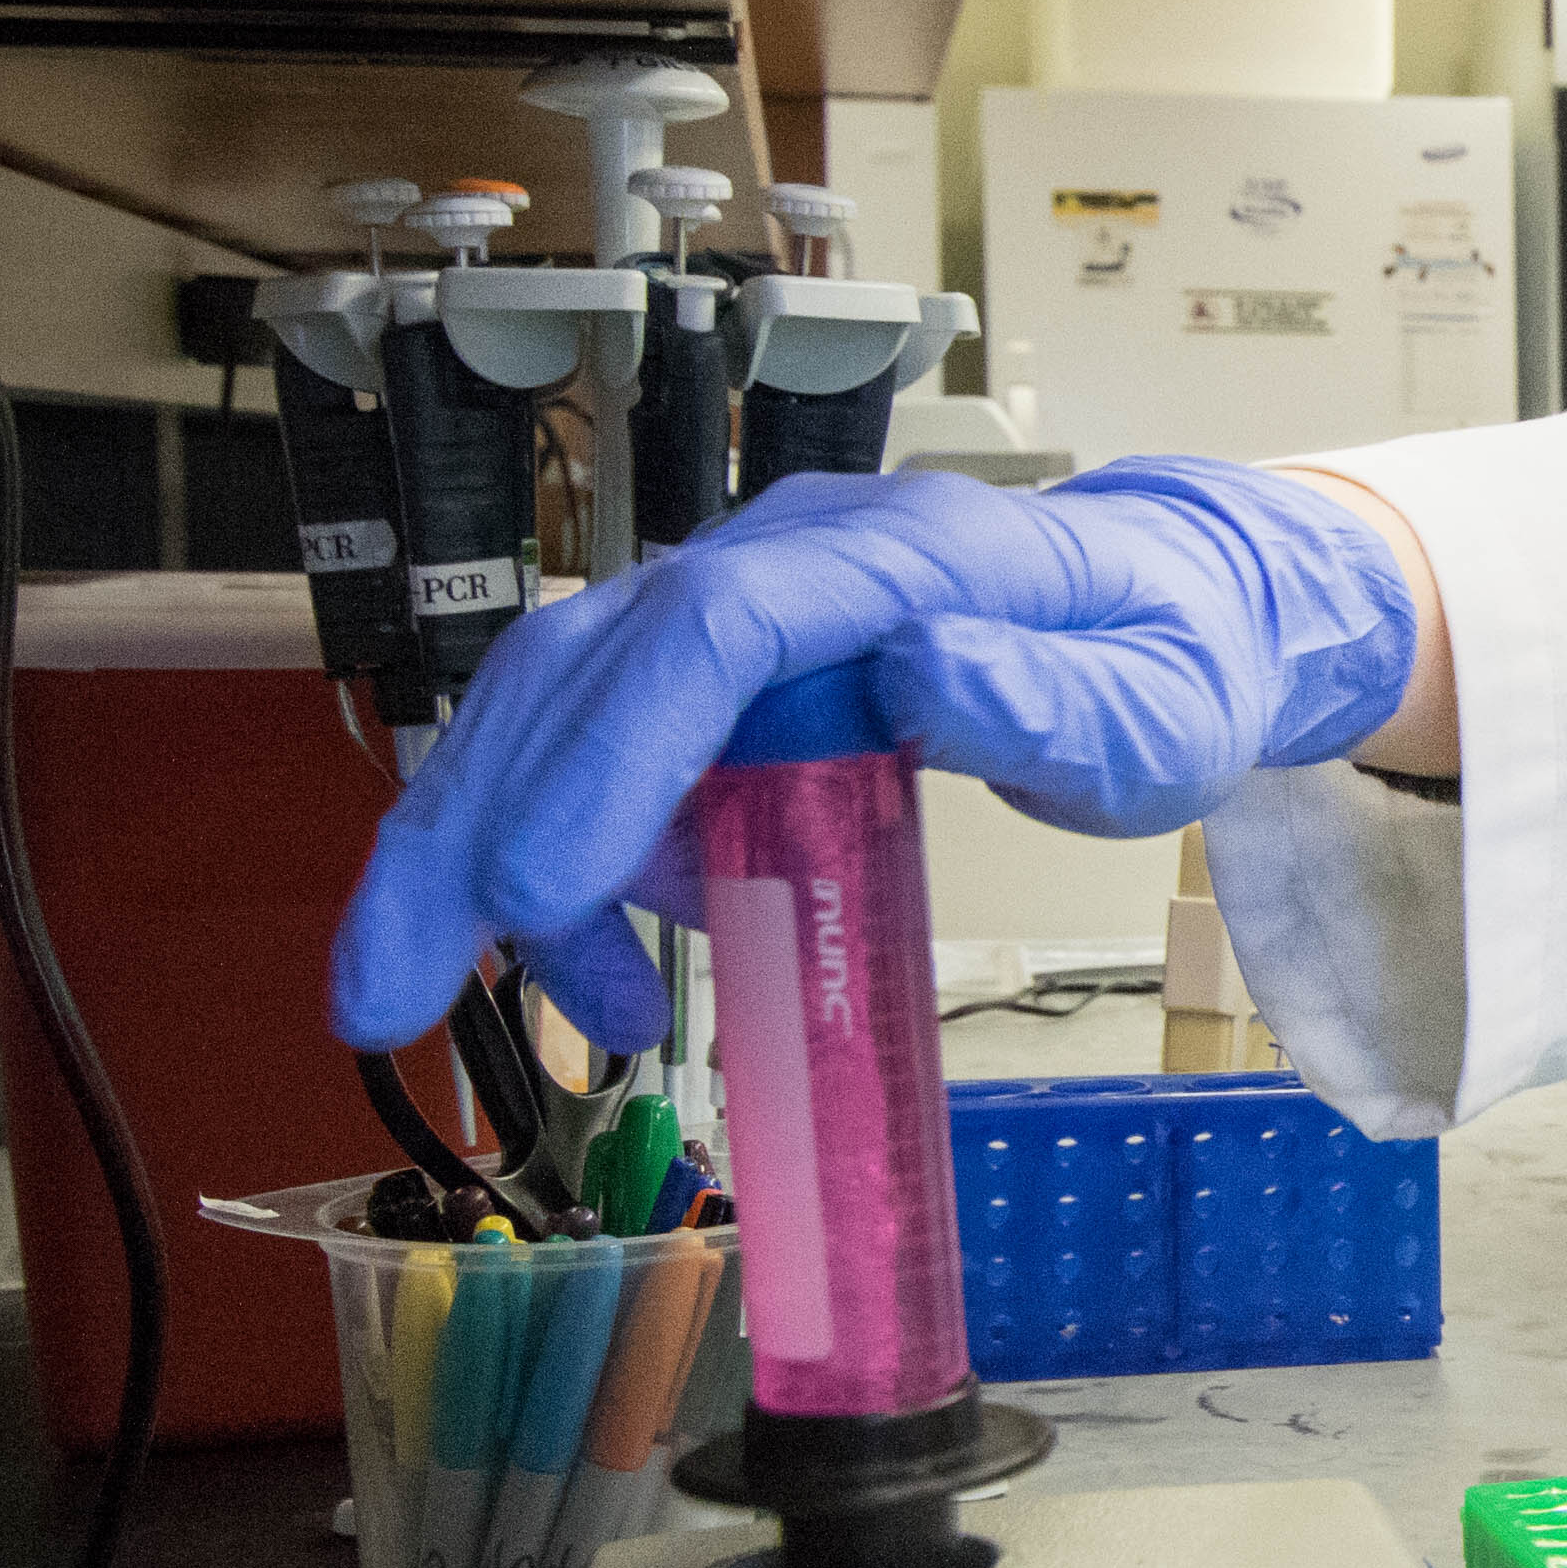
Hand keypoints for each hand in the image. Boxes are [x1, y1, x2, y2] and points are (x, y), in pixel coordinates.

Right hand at [328, 459, 1410, 1054]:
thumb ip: (1053, 702)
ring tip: (510, 1010)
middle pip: (584, 665)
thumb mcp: (1156, 708)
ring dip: (487, 860)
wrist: (1180, 613)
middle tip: (386, 991)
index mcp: (899, 557)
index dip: (613, 753)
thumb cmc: (1168, 663)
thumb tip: (931, 671)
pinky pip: (600, 752)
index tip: (541, 887)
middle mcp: (789, 560)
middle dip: (468, 828)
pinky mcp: (723, 671)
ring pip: (557, 709)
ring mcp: (744, 607)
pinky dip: (564, 866)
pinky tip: (608, 970)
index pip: (714, 631)